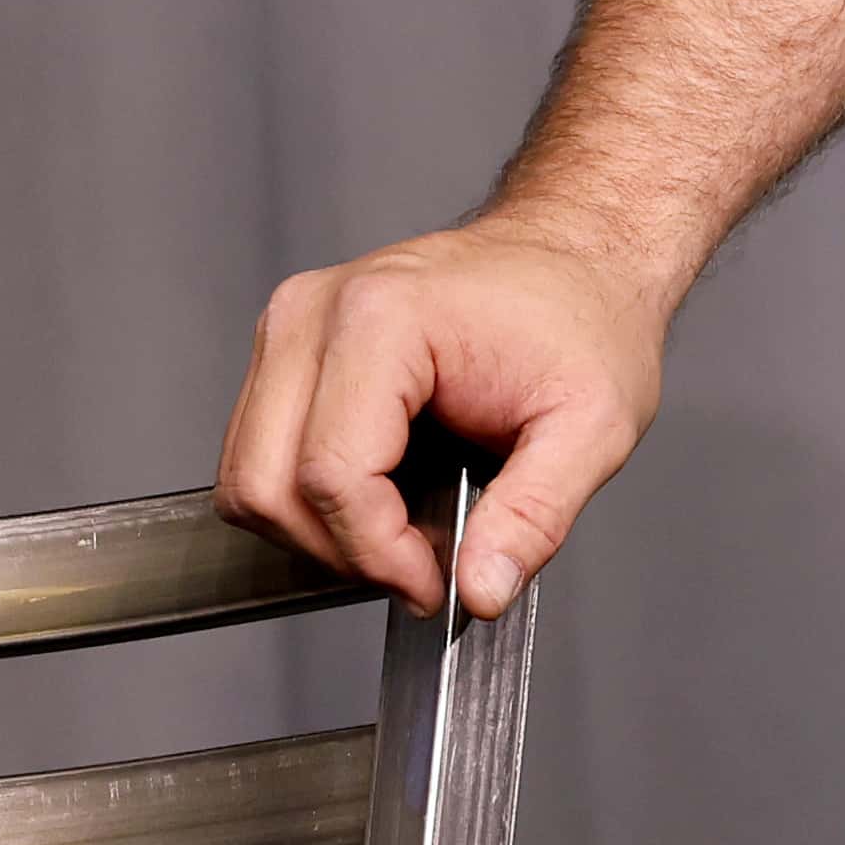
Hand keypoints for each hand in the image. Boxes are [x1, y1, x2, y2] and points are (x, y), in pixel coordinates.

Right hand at [215, 211, 668, 619]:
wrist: (576, 252)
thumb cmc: (586, 319)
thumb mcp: (594, 426)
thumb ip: (535, 516)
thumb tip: (479, 592)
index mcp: (383, 317)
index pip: (331, 476)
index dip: (378, 553)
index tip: (436, 583)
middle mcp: (314, 313)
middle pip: (268, 486)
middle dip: (344, 551)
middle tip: (425, 566)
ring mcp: (291, 326)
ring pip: (250, 481)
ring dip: (322, 530)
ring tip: (410, 527)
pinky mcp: (287, 349)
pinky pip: (261, 456)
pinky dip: (312, 499)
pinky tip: (388, 491)